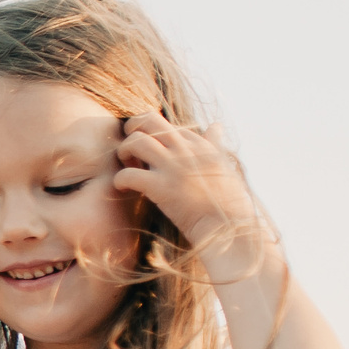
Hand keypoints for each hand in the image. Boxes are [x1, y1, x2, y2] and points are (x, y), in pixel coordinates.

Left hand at [113, 113, 266, 270]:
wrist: (229, 228)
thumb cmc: (228, 202)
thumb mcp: (224, 165)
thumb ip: (214, 145)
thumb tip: (215, 126)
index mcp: (201, 145)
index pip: (169, 125)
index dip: (155, 135)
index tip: (152, 152)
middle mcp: (186, 151)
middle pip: (149, 120)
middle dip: (132, 129)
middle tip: (130, 149)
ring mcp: (173, 168)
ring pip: (135, 141)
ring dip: (123, 152)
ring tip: (128, 166)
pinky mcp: (161, 188)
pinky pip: (127, 174)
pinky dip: (119, 180)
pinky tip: (123, 188)